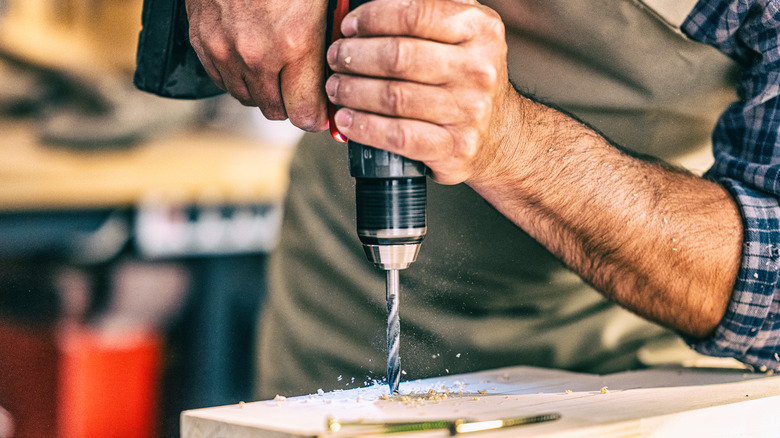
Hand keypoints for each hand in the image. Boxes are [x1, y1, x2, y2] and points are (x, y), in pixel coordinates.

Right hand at [185, 0, 328, 130]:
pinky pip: (222, 81)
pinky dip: (238, 75)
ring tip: (275, 65)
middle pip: (277, 112)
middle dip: (292, 103)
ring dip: (264, 90)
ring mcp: (225, 51)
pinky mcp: (202, 43)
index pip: (306, 114)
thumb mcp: (320, 1)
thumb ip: (330, 36)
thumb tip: (341, 69)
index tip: (323, 111)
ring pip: (248, 98)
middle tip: (301, 85)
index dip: (317, 116)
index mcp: (295, 43)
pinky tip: (250, 55)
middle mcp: (257, 54)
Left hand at [325, 0, 516, 184]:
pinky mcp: (454, 148)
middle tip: (336, 58)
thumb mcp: (466, 32)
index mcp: (480, 30)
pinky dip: (364, 127)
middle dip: (354, 56)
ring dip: (352, 91)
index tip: (349, 26)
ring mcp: (468, 111)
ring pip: (393, 97)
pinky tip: (347, 120)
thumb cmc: (467, 77)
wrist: (501, 134)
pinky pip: (398, 136)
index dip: (372, 18)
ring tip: (336, 87)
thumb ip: (431, 9)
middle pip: (398, 57)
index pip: (414, 13)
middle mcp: (478, 69)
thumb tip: (373, 0)